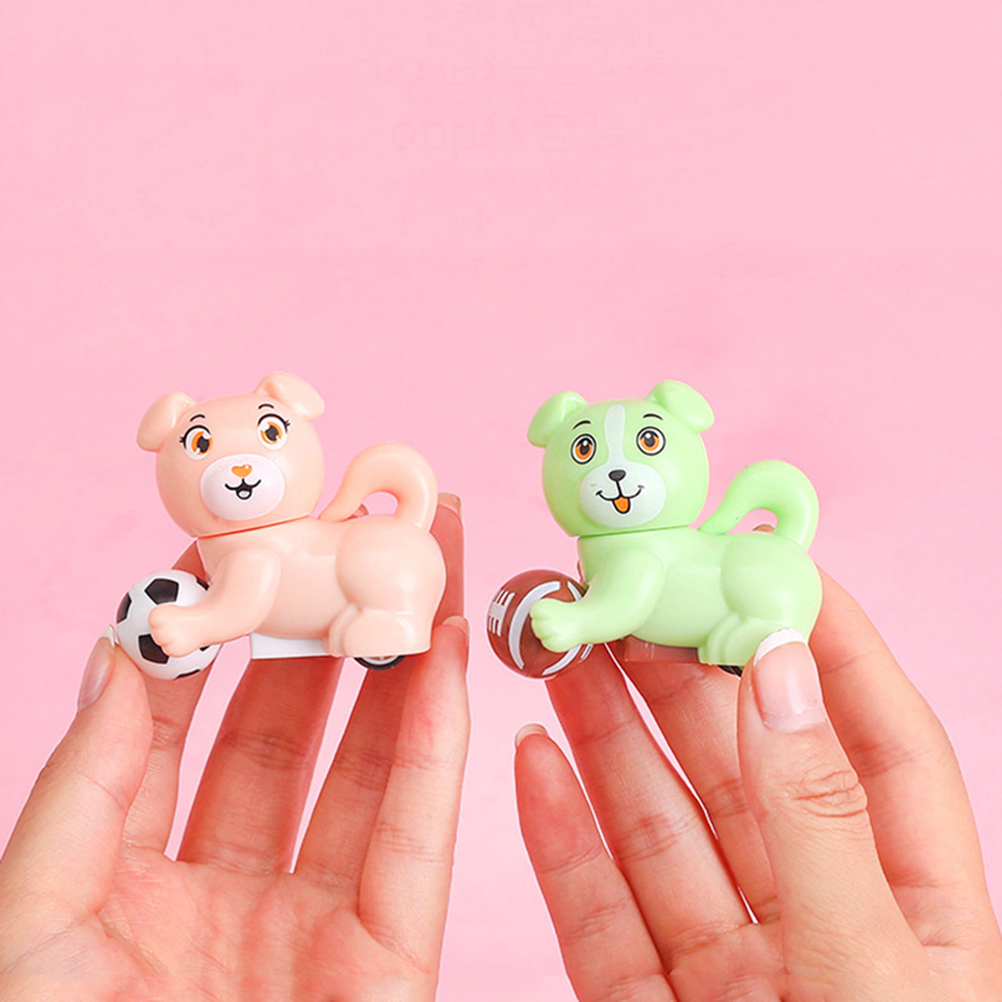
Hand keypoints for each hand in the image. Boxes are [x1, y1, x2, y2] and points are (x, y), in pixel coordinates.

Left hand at [0, 496, 467, 1001]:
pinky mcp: (388, 963)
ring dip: (394, 666)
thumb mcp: (37, 922)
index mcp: (128, 886)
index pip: (179, 728)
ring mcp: (313, 927)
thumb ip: (83, 785)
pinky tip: (444, 659)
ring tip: (415, 566)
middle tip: (350, 534)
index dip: (209, 633)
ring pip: (365, 770)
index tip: (236, 547)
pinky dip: (436, 744)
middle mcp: (227, 894)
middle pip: (289, 734)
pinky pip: (416, 836)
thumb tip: (122, 647)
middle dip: (321, 630)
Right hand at [515, 571, 1001, 1000]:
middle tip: (627, 600)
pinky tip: (535, 762)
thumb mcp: (871, 971)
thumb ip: (816, 820)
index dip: (832, 646)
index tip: (771, 567)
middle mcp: (820, 927)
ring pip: (659, 829)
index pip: (880, 746)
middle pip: (744, 773)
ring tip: (563, 653)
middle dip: (680, 679)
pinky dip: (561, 835)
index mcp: (913, 915)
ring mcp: (731, 971)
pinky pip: (598, 909)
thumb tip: (776, 668)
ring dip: (606, 737)